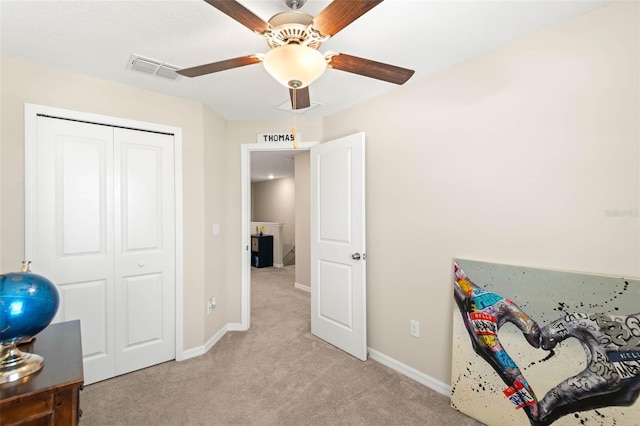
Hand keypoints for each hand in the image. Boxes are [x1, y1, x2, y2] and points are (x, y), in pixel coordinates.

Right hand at [454, 262, 541, 421]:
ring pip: (503, 374)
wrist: (463, 295)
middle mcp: (484, 351)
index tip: (533, 400)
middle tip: (535, 413)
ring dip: (516, 389)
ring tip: (530, 403)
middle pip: (506, 377)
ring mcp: (483, 351)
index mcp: (487, 342)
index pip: (509, 369)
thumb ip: (525, 323)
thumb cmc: (483, 299)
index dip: (522, 385)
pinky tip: (519, 384)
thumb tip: (537, 342)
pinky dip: (511, 378)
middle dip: (521, 395)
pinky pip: (500, 367)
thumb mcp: (508, 306)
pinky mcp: (485, 349)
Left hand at [537, 312, 639, 423]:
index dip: (551, 401)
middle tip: (538, 414)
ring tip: (549, 408)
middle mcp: (616, 391)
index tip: (537, 410)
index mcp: (606, 376)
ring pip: (589, 402)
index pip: (570, 392)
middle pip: (578, 402)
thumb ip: (557, 330)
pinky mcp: (627, 394)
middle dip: (557, 407)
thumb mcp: (584, 323)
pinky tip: (570, 399)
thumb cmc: (620, 329)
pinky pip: (600, 398)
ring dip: (570, 403)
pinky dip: (583, 398)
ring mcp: (624, 395)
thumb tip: (541, 342)